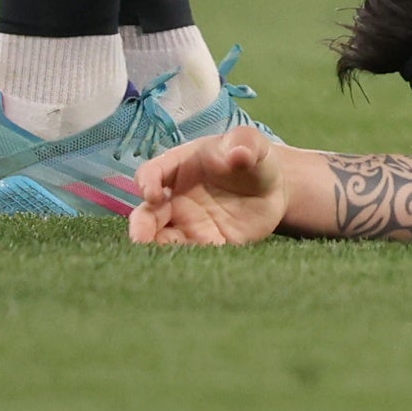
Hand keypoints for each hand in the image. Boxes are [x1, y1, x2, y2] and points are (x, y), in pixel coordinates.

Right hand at [128, 128, 318, 248]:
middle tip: (140, 239)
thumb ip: (244, 143)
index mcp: (179, 167)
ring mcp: (186, 224)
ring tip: (162, 260)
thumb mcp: (251, 144)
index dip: (147, 182)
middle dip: (141, 226)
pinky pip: (190, 255)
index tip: (152, 194)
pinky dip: (187, 262)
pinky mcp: (203, 244)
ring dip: (159, 249)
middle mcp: (175, 199)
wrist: (271, 188)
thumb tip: (238, 153)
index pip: (152, 172)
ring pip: (163, 239)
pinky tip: (193, 268)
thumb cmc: (252, 159)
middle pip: (148, 214)